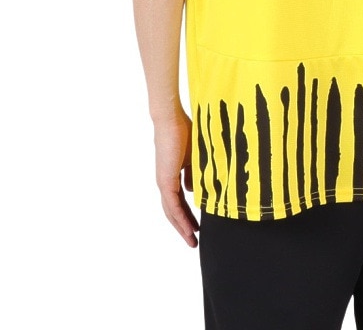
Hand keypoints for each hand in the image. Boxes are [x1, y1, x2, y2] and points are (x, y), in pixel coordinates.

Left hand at [153, 108, 199, 246]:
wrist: (171, 120)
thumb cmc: (184, 131)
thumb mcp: (194, 156)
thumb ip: (194, 173)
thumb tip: (193, 189)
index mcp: (172, 175)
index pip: (180, 200)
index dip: (189, 214)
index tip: (199, 226)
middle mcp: (165, 182)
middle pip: (173, 211)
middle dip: (184, 227)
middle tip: (193, 241)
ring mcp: (164, 182)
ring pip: (172, 212)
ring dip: (182, 227)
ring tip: (192, 240)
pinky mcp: (165, 181)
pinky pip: (173, 205)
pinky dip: (180, 218)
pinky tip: (188, 228)